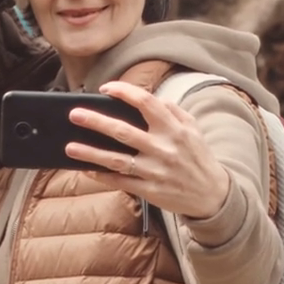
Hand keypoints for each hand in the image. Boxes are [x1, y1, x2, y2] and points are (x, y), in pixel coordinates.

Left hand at [67, 81, 230, 219]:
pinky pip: (121, 182)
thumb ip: (173, 111)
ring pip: (117, 160)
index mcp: (174, 128)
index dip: (124, 92)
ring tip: (70, 147)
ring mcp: (155, 171)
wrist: (213, 194)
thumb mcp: (192, 128)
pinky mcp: (150, 190)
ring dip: (91, 153)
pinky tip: (86, 169)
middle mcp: (163, 148)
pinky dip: (102, 176)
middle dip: (96, 122)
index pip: (146, 103)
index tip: (106, 88)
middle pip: (124, 132)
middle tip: (74, 114)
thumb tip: (150, 97)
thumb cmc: (198, 156)